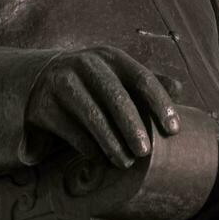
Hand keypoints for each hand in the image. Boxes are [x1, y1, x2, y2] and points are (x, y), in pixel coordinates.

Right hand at [24, 46, 182, 167]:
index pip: (143, 78)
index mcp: (111, 57)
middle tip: (145, 152)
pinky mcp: (43, 104)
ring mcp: (62, 82)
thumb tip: (178, 88)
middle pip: (116, 97)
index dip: (160, 104)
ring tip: (126, 162)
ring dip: (111, 143)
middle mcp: (86, 64)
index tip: (174, 130)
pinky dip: (88, 147)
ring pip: (92, 116)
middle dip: (133, 127)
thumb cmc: (92, 82)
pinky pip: (71, 130)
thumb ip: (146, 83)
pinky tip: (99, 158)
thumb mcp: (117, 75)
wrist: (40, 79)